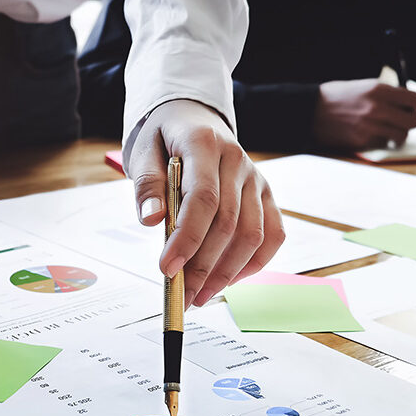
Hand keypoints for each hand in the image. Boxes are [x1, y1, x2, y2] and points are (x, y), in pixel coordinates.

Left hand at [129, 99, 284, 306]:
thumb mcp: (143, 153)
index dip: (186, 238)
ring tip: (200, 295)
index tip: (167, 270)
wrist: (191, 119)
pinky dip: (254, 263)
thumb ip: (147, 185)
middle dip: (203, 266)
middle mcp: (237, 160)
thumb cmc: (163, 141)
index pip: (202, 199)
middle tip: (181, 295)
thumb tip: (153, 219)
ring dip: (227, 272)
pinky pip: (273, 234)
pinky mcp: (266, 195)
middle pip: (228, 223)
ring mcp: (256, 178)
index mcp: (204, 144)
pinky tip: (229, 280)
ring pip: (253, 234)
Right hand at [313, 79, 415, 149]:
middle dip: (409, 122)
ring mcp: (369, 126)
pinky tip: (371, 136)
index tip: (413, 109)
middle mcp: (377, 108)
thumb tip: (404, 104)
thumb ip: (385, 94)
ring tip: (388, 132)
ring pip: (400, 136)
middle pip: (412, 121)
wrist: (309, 111)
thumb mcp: (363, 86)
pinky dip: (380, 142)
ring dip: (397, 135)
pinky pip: (382, 144)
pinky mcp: (360, 141)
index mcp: (379, 90)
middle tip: (401, 122)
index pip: (415, 100)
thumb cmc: (335, 97)